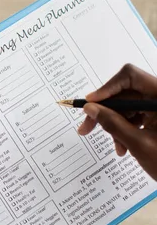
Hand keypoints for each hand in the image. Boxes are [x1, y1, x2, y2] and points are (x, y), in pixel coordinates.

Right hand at [77, 64, 156, 178]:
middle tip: (86, 127)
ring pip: (127, 106)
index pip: (131, 77)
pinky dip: (125, 129)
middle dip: (105, 111)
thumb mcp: (138, 143)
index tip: (91, 103)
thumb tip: (90, 108)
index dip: (108, 88)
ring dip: (115, 124)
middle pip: (125, 93)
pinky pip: (134, 115)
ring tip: (116, 146)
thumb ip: (113, 124)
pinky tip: (124, 146)